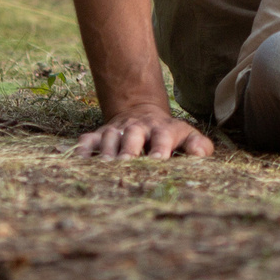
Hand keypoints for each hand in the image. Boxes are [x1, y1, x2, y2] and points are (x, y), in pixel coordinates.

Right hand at [72, 103, 212, 159]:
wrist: (142, 112)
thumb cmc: (168, 135)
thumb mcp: (187, 136)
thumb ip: (198, 146)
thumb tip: (200, 155)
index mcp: (162, 129)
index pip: (163, 136)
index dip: (160, 147)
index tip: (158, 160)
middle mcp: (138, 127)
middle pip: (133, 134)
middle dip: (129, 148)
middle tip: (126, 163)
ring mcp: (117, 129)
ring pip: (110, 136)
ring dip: (106, 150)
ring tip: (103, 167)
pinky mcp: (100, 134)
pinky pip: (89, 140)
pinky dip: (83, 149)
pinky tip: (79, 161)